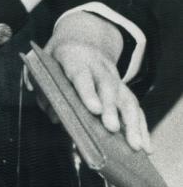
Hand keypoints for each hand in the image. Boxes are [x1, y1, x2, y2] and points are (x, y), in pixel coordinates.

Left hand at [44, 12, 149, 151]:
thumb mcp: (43, 64)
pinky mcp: (124, 89)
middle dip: (111, 110)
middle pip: (108, 88)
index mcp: (75, 58)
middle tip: (112, 129)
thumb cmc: (57, 59)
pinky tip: (145, 146)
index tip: (94, 110)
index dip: (88, 92)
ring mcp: (115, 78)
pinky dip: (140, 127)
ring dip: (132, 123)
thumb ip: (42, 88)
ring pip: (127, 98)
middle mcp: (99, 68)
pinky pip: (135, 108)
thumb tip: (54, 115)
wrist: (82, 39)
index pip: (81, 75)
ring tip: (136, 146)